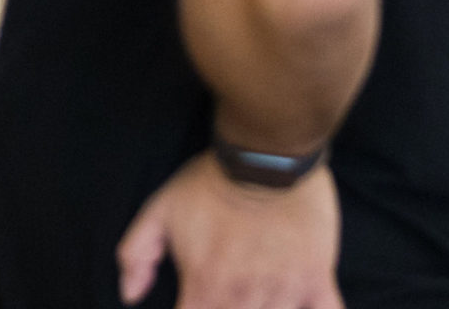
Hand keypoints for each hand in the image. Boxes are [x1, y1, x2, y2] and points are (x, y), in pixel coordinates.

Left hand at [116, 150, 343, 308]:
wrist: (266, 155)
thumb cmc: (209, 183)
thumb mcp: (158, 211)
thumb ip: (136, 256)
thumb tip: (131, 296)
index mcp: (204, 287)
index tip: (194, 304)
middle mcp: (245, 297)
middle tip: (228, 292)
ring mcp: (285, 291)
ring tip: (255, 296)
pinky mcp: (318, 279)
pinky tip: (301, 306)